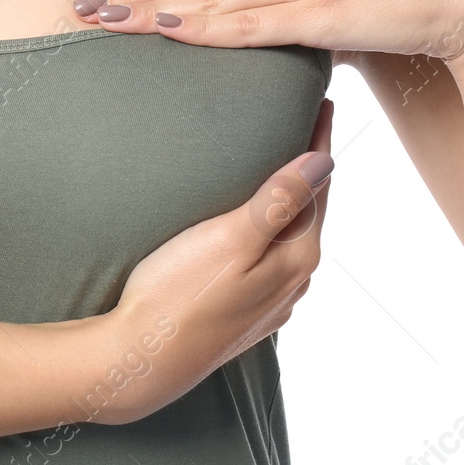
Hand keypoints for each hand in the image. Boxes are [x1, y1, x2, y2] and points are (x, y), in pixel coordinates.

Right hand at [83, 99, 334, 425]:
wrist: (139, 363)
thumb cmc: (174, 297)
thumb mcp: (227, 240)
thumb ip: (278, 201)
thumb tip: (323, 162)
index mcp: (296, 257)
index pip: (319, 185)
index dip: (319, 140)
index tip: (322, 101)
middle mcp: (293, 282)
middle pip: (310, 210)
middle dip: (311, 168)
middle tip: (307, 122)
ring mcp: (271, 302)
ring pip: (291, 236)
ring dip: (291, 201)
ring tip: (282, 165)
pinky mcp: (245, 314)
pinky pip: (271, 260)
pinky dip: (271, 231)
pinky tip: (254, 226)